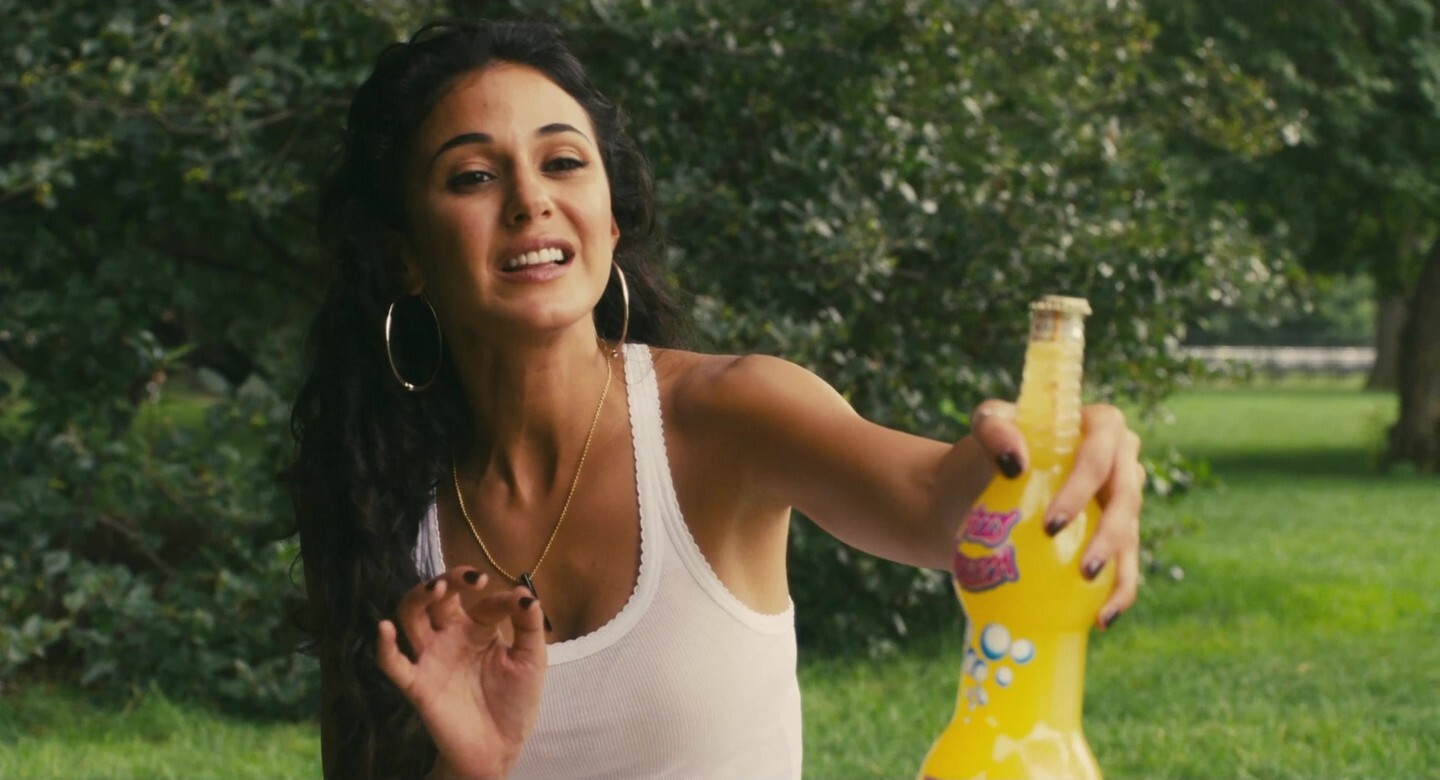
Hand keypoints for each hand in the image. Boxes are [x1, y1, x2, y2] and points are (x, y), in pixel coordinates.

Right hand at [377, 568, 546, 779]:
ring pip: (411, 617)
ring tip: (435, 588)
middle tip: (467, 578)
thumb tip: (526, 594)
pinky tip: (385, 629)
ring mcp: (432, 657)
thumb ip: (528, 626)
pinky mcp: (418, 684)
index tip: (517, 603)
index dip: (499, 598)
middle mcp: (450, 636)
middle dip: (448, 580)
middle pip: (437, 597)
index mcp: (478, 628)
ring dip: (418, 598)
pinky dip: (385, 646)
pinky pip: (393, 664)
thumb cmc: (515, 701)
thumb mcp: (531, 659)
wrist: (500, 748)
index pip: (482, 601)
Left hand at [970, 401, 1142, 628]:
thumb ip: (994, 428)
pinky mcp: (1113, 538)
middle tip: (1082, 569)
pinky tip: (1102, 619)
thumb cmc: (985, 453)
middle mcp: (1120, 461)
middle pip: (1126, 496)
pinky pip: (1126, 566)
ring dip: (1121, 570)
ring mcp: (1120, 501)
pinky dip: (1119, 593)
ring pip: (1132, 534)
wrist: (971, 494)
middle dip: (1110, 535)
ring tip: (1098, 604)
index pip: (1101, 452)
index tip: (1053, 524)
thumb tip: (1016, 462)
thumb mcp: (983, 427)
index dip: (1085, 487)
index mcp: (1100, 426)